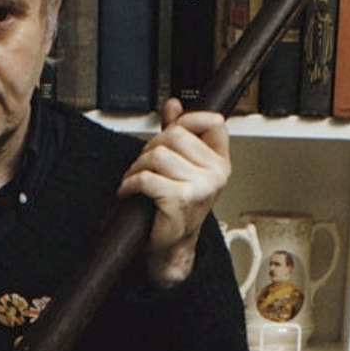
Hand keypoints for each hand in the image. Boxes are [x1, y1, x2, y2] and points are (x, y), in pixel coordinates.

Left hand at [118, 98, 231, 289]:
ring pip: (158, 156)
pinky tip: (129, 190)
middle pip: (175, 136)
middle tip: (144, 164)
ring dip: (137, 167)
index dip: (188, 120)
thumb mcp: (182, 166)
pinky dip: (130, 184)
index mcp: (220, 162)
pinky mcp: (180, 200)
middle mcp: (216, 174)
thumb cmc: (177, 206)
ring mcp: (201, 188)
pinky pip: (147, 178)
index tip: (171, 130)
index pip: (214, 122)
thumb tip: (173, 104)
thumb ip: (179, 133)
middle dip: (151, 147)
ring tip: (135, 179)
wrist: (172, 245)